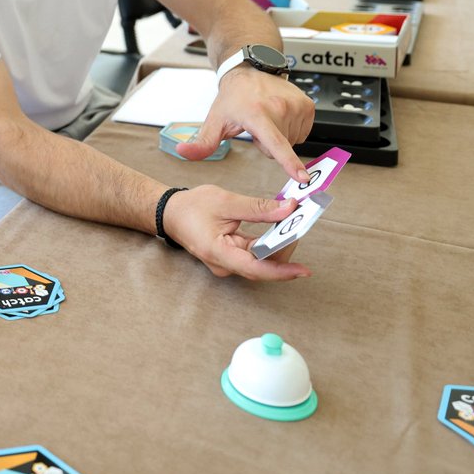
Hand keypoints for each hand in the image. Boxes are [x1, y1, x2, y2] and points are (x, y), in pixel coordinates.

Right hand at [161, 185, 311, 280]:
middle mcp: (225, 264)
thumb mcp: (225, 202)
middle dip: (285, 248)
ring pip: (261, 260)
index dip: (282, 271)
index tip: (303, 270)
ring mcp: (228, 262)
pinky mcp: (231, 256)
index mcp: (219, 253)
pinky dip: (269, 241)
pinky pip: (255, 253)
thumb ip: (258, 208)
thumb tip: (288, 209)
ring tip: (293, 223)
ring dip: (279, 244)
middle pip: (263, 265)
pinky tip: (280, 227)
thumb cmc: (191, 208)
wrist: (171, 213)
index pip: (255, 269)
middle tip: (301, 225)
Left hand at [175, 67, 314, 181]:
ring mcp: (296, 105)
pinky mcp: (308, 105)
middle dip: (267, 144)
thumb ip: (201, 143)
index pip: (275, 143)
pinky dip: (291, 129)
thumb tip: (183, 153)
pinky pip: (303, 132)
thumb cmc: (233, 98)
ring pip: (293, 141)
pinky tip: (280, 116)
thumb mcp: (214, 121)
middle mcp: (279, 107)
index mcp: (257, 114)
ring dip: (281, 135)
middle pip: (280, 148)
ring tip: (268, 118)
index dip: (288, 162)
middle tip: (256, 125)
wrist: (249, 71)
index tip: (302, 178)